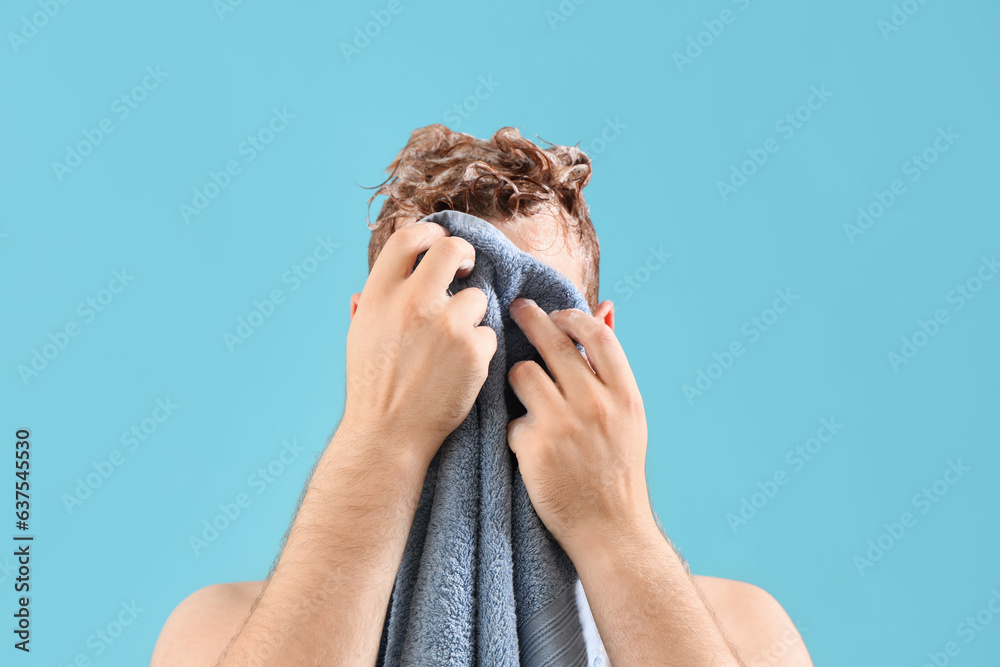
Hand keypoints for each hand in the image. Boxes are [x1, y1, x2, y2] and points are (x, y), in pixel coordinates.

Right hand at [342, 222, 496, 466]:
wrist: (388, 435)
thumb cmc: (372, 389)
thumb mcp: (358, 339)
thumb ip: (367, 309)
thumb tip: (363, 293)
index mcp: (380, 296)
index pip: (407, 239)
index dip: (428, 232)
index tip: (438, 239)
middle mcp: (412, 302)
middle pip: (451, 249)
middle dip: (464, 254)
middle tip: (466, 268)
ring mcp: (446, 324)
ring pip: (476, 298)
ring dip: (470, 317)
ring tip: (452, 346)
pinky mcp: (473, 350)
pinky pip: (488, 335)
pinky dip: (479, 350)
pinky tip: (461, 370)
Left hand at [506, 298, 655, 557]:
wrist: (609, 529)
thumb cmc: (617, 470)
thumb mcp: (628, 416)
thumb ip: (611, 366)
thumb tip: (606, 307)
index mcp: (625, 396)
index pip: (597, 335)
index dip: (573, 316)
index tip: (557, 313)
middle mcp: (596, 405)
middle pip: (554, 344)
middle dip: (531, 318)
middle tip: (517, 307)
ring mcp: (564, 425)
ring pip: (524, 373)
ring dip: (519, 377)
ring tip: (526, 393)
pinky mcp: (534, 446)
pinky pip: (513, 420)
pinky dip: (518, 431)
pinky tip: (532, 450)